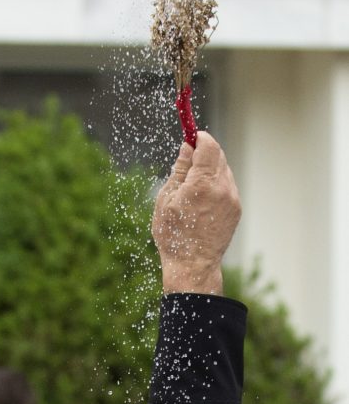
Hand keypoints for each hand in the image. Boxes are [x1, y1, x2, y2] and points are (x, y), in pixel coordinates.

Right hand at [152, 133, 240, 294]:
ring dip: (209, 170)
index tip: (189, 139)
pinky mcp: (236, 209)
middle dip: (203, 154)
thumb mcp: (167, 198)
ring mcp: (233, 199)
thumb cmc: (174, 234)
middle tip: (186, 162)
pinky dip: (216, 185)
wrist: (192, 265)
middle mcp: (223, 187)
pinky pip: (227, 186)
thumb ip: (180, 169)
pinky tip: (201, 201)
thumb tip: (187, 147)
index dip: (198, 138)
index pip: (208, 145)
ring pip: (224, 170)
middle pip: (218, 155)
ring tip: (191, 189)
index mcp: (203, 183)